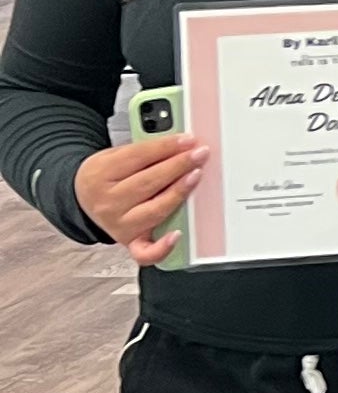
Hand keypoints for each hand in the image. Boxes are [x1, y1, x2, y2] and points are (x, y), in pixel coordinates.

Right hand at [75, 130, 202, 265]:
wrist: (83, 199)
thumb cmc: (106, 176)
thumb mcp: (114, 156)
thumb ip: (143, 151)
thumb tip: (179, 145)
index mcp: (101, 174)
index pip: (138, 157)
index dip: (166, 147)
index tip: (188, 140)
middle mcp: (108, 202)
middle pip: (148, 182)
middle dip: (178, 166)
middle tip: (199, 154)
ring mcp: (119, 225)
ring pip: (154, 210)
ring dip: (178, 192)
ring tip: (195, 176)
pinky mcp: (129, 242)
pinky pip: (145, 252)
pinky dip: (162, 247)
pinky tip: (177, 234)